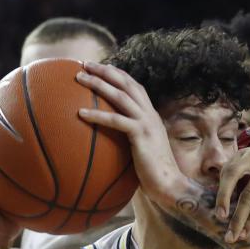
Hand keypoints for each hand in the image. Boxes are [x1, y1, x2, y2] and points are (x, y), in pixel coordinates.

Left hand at [76, 61, 177, 205]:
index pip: (134, 86)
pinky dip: (97, 115)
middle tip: (85, 63)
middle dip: (105, 70)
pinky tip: (80, 113)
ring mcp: (147, 123)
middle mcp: (150, 114)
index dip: (117, 74)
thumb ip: (131, 138)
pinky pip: (116, 121)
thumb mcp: (143, 148)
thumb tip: (111, 140)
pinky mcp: (141, 135)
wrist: (170, 184)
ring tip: (79, 78)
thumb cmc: (154, 173)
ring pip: (120, 96)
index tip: (100, 67)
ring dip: (98, 84)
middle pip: (126, 83)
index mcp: (151, 115)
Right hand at [216, 135, 249, 242]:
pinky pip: (228, 168)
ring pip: (233, 175)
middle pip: (249, 192)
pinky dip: (222, 184)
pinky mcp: (243, 151)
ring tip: (220, 216)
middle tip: (230, 236)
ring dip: (223, 197)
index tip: (245, 235)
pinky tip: (221, 200)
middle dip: (238, 216)